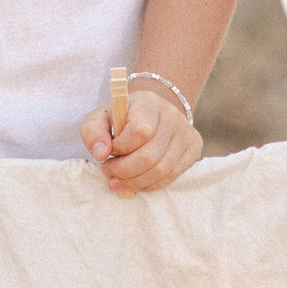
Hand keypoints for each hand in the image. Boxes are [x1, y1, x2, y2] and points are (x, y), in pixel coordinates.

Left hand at [78, 87, 202, 195]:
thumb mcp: (99, 119)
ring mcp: (186, 132)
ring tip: (118, 180)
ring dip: (135, 182)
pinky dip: (150, 185)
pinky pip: (172, 176)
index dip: (121, 148)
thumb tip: (101, 154)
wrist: (151, 113)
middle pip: (150, 156)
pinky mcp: (194, 148)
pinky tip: (136, 182)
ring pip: (161, 170)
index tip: (110, 151)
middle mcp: (172, 115)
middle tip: (109, 172)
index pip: (140, 132)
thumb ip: (93, 132)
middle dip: (124, 171)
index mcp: (148, 102)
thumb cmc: (121, 119)